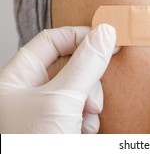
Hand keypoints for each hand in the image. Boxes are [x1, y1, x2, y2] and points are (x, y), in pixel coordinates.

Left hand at [0, 24, 116, 132]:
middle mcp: (29, 91)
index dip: (79, 36)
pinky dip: (90, 118)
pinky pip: (85, 108)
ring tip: (85, 120)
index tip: (107, 39)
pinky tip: (84, 131)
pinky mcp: (61, 124)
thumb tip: (105, 33)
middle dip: (88, 80)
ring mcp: (46, 109)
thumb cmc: (32, 148)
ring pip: (82, 87)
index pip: (50, 41)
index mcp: (16, 79)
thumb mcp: (62, 100)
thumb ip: (85, 64)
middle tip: (92, 98)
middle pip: (71, 64)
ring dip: (92, 102)